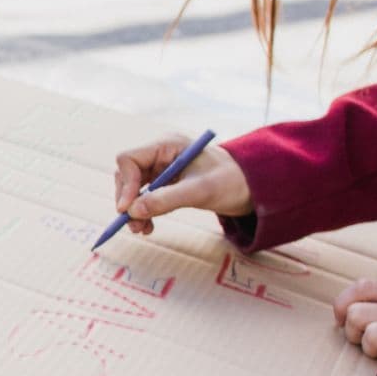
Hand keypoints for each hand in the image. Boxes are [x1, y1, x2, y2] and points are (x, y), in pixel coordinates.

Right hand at [113, 135, 252, 234]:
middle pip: (126, 175)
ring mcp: (161, 168)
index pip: (129, 159)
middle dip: (127, 200)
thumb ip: (166, 200)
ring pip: (132, 188)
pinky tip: (149, 227)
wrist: (251, 188)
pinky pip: (144, 197)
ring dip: (133, 210)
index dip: (125, 184)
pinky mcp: (165, 182)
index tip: (127, 209)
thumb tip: (132, 211)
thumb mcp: (200, 191)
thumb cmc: (231, 182)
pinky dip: (143, 212)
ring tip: (141, 230)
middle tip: (133, 225)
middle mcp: (160, 154)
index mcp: (167, 145)